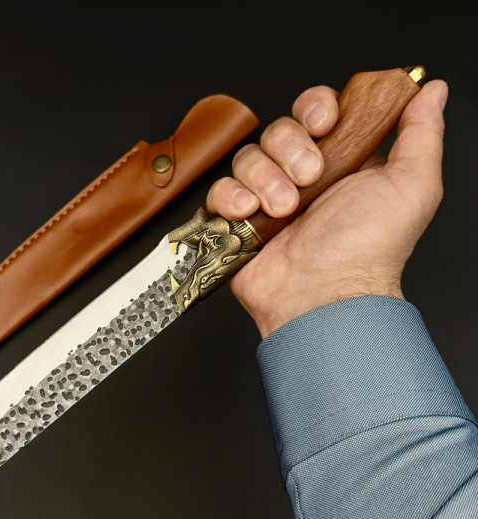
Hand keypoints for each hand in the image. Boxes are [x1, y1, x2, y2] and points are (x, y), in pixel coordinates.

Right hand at [206, 79, 447, 336]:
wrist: (325, 295)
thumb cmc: (369, 250)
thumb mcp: (411, 186)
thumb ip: (421, 133)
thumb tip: (432, 91)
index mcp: (342, 162)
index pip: (317, 112)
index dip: (315, 109)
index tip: (324, 125)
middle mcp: (303, 178)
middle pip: (279, 130)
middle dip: (291, 149)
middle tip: (310, 179)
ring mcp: (268, 198)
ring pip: (249, 157)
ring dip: (265, 178)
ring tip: (285, 209)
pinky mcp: (239, 221)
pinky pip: (220, 189)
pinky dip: (231, 197)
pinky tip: (250, 212)